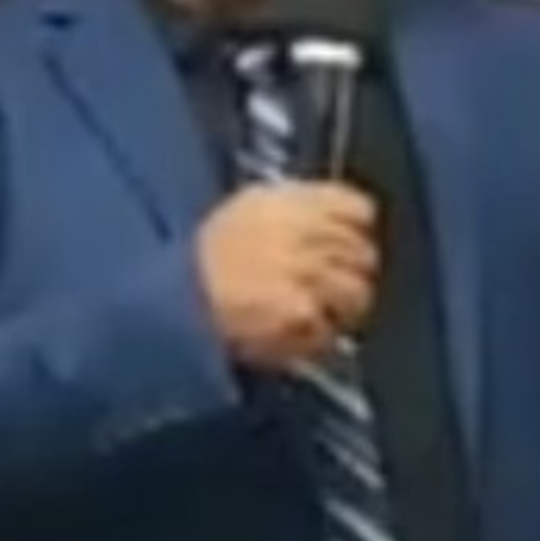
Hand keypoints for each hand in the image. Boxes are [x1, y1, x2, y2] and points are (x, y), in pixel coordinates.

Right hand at [196, 181, 376, 369]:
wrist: (176, 297)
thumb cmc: (209, 257)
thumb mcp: (250, 210)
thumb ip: (299, 208)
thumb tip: (341, 219)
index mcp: (291, 202)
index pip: (359, 209)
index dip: (360, 231)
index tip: (353, 243)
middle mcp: (302, 232)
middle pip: (363, 253)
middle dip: (355, 273)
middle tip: (339, 289)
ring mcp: (304, 273)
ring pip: (357, 292)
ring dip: (346, 308)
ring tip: (325, 316)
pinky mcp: (299, 313)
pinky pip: (331, 329)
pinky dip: (320, 338)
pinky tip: (300, 335)